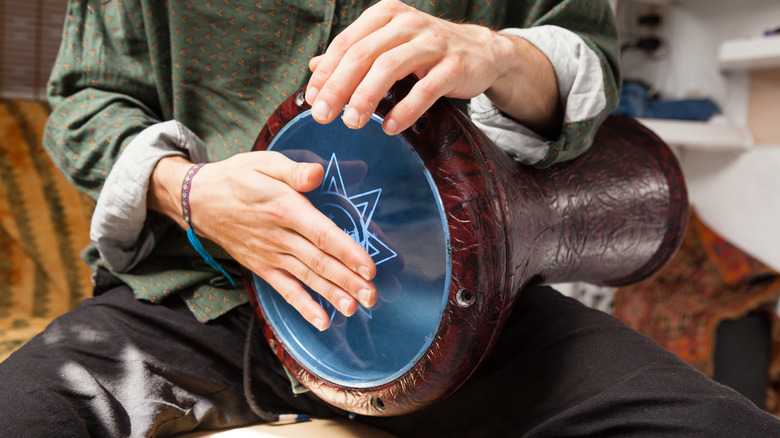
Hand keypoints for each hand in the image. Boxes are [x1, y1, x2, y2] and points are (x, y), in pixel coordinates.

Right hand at [149, 153, 377, 330]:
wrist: (198, 201)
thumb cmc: (237, 178)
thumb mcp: (263, 162)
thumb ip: (294, 170)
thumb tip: (319, 173)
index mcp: (284, 207)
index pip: (321, 233)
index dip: (346, 251)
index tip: (368, 267)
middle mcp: (279, 236)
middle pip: (318, 261)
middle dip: (347, 280)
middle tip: (372, 296)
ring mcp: (270, 255)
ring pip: (306, 278)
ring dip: (331, 295)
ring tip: (354, 309)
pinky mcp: (262, 267)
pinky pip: (285, 290)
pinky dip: (303, 307)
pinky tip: (321, 322)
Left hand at [304, 0, 560, 135]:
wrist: (481, 51)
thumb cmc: (427, 51)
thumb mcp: (389, 45)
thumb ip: (355, 54)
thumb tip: (314, 67)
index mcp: (386, 15)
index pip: (347, 43)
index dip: (326, 72)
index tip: (312, 99)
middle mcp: (407, 23)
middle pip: (364, 54)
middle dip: (339, 87)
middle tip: (323, 116)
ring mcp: (433, 43)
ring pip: (390, 67)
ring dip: (366, 97)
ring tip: (352, 123)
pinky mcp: (454, 65)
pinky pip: (425, 89)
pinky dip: (405, 110)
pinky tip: (390, 127)